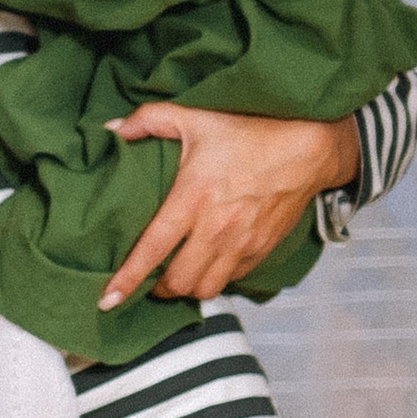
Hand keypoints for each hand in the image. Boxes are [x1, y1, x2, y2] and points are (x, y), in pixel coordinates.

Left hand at [98, 104, 360, 308]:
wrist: (310, 143)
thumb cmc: (250, 129)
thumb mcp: (195, 117)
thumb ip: (148, 121)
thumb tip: (110, 129)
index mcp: (193, 197)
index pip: (153, 249)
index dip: (128, 279)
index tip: (107, 300)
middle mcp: (217, 226)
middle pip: (178, 282)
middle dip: (158, 287)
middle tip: (148, 279)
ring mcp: (242, 242)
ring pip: (205, 289)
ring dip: (186, 289)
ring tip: (176, 276)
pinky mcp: (261, 249)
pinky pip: (231, 280)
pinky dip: (214, 279)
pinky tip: (206, 264)